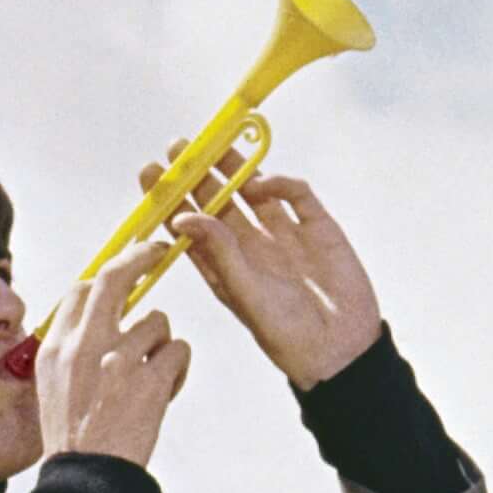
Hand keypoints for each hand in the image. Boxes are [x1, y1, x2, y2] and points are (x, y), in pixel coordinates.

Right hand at [36, 243, 190, 469]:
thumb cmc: (75, 439)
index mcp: (56, 349)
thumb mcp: (54, 389)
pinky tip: (164, 395)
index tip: (125, 267)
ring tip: (151, 380)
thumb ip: (72, 348)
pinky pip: (179, 350)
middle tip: (157, 251)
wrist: (87, 482)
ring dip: (163, 346)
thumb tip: (99, 313)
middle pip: (115, 277)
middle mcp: (84, 346)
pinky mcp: (149, 379)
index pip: (81, 289)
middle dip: (140, 256)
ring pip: (158, 321)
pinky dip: (179, 371)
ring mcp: (118, 360)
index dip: (107, 273)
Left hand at [161, 149, 382, 386]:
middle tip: (176, 146)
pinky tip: (263, 182)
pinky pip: (296, 195)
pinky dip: (281, 183)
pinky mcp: (316, 226)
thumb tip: (183, 218)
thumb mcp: (245, 294)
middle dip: (198, 174)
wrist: (340, 347)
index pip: (190, 228)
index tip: (152, 175)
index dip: (171, 200)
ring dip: (234, 168)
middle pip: (218, 202)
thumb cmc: (287, 334)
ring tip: (212, 145)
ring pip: (253, 191)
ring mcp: (283, 235)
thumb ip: (219, 253)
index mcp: (224, 269)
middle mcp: (249, 248)